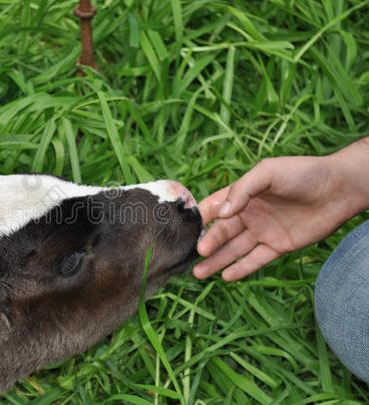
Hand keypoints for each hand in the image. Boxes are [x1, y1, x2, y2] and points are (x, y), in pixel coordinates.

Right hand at [193, 140, 368, 281]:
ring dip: (217, 260)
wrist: (340, 188)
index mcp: (243, 194)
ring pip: (234, 249)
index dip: (199, 217)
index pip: (214, 207)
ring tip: (199, 273)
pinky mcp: (279, 246)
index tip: (183, 228)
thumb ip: (242, 190)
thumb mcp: (268, 172)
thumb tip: (221, 214)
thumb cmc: (303, 173)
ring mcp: (263, 231)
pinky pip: (256, 260)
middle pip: (222, 232)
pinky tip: (226, 277)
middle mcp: (249, 214)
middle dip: (207, 243)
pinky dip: (241, 268)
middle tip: (195, 253)